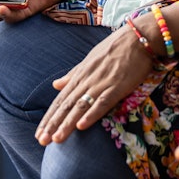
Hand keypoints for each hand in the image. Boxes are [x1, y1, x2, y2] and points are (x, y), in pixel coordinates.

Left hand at [36, 27, 155, 145]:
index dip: (49, 117)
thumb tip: (55, 84)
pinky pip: (102, 102)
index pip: (60, 99)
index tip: (39, 134)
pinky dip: (92, 114)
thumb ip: (73, 74)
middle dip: (53, 124)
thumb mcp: (90, 59)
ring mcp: (101, 83)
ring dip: (67, 123)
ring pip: (80, 106)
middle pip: (66, 105)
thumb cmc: (115, 47)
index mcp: (80, 75)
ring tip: (56, 139)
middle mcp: (87, 80)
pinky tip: (82, 126)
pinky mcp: (117, 86)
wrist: (138, 37)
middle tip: (41, 141)